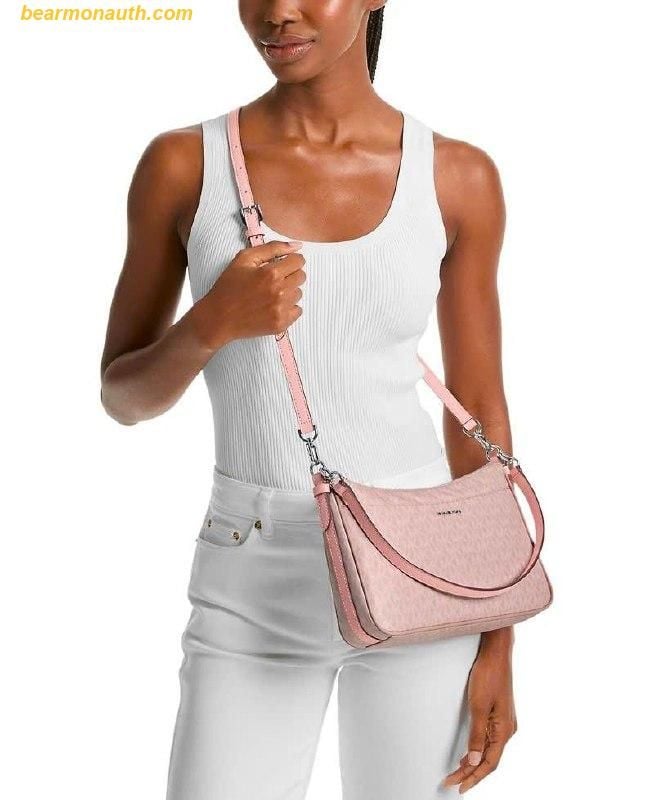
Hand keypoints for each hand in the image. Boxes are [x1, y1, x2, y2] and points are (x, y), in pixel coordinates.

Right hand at [193, 239, 305, 347]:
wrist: (218, 318)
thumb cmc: (229, 287)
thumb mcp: (244, 259)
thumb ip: (273, 248)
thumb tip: (297, 245)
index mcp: (271, 273)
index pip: (299, 261)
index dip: (290, 260)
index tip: (281, 264)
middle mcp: (279, 292)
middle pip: (301, 276)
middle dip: (290, 274)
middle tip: (273, 279)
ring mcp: (281, 310)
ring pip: (299, 293)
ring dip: (289, 291)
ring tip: (270, 293)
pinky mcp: (281, 324)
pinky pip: (297, 311)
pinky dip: (288, 308)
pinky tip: (273, 306)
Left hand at [442, 630, 516, 793]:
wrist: (496, 654)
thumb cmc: (488, 676)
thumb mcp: (478, 706)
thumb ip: (476, 735)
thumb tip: (473, 761)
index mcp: (504, 731)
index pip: (488, 764)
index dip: (473, 778)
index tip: (458, 787)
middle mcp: (507, 730)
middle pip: (488, 760)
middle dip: (470, 774)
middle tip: (452, 783)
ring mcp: (504, 723)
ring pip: (488, 751)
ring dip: (473, 763)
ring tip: (457, 774)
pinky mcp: (499, 715)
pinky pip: (488, 740)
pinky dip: (477, 750)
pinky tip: (467, 755)